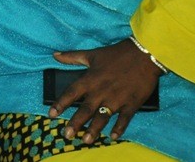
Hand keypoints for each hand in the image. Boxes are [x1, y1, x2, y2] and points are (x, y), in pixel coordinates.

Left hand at [48, 38, 162, 143]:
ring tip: (86, 140)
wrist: (144, 56)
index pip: (71, 93)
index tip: (51, 114)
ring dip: (94, 129)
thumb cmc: (116, 55)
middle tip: (66, 135)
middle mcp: (101, 91)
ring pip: (103, 117)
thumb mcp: (92, 54)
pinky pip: (124, 119)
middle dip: (75, 123)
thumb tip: (54, 55)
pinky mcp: (132, 103)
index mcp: (90, 79)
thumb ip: (72, 57)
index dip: (60, 104)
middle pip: (85, 110)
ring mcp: (117, 99)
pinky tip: (112, 137)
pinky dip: (119, 128)